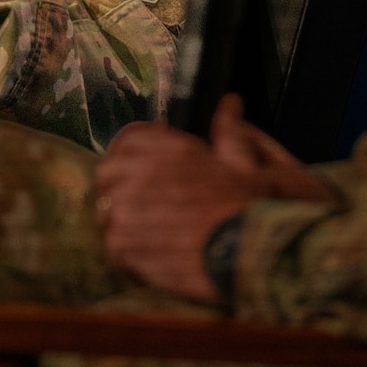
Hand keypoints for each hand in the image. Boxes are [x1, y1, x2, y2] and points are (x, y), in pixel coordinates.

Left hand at [93, 96, 339, 303]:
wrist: (258, 254)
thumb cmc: (261, 209)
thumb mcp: (251, 162)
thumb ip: (231, 133)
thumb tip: (230, 103)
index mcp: (173, 150)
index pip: (128, 140)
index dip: (130, 155)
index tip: (138, 171)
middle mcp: (145, 172)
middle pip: (106, 176)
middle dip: (118, 190)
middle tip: (142, 211)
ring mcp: (130, 208)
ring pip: (105, 213)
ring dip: (124, 225)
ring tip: (150, 241)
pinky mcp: (126, 245)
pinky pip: (112, 248)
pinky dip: (129, 258)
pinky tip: (152, 263)